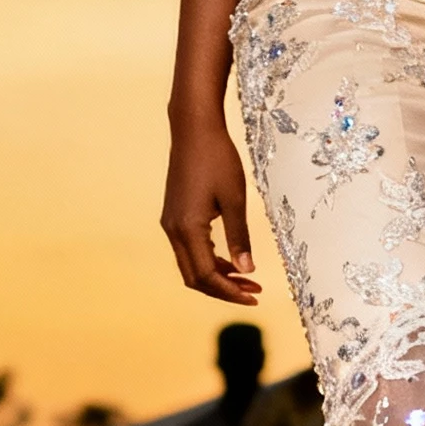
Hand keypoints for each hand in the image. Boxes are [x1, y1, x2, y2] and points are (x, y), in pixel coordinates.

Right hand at [161, 121, 262, 303]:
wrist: (194, 129)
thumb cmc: (217, 159)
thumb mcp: (235, 199)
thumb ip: (240, 237)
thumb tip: (247, 269)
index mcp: (188, 228)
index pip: (206, 275)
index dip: (230, 290)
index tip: (254, 295)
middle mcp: (173, 230)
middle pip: (194, 277)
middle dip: (223, 289)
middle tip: (253, 292)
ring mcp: (171, 223)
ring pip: (190, 265)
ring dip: (216, 276)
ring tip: (247, 278)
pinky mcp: (174, 215)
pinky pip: (188, 249)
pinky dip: (208, 260)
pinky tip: (230, 260)